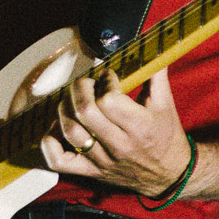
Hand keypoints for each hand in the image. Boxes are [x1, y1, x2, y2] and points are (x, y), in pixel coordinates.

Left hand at [39, 68, 192, 196]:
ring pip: (70, 132)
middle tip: (86, 83)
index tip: (107, 77)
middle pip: (85, 113)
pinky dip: (49, 144)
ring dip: (64, 109)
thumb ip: (155, 72)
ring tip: (72, 99)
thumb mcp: (166, 103)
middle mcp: (120, 145)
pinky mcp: (91, 172)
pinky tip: (56, 127)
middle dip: (80, 89)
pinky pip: (59, 161)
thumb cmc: (166, 134)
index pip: (108, 100)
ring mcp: (102, 161)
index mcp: (140, 126)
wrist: (169, 174)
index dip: (104, 82)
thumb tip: (149, 43)